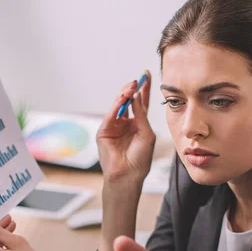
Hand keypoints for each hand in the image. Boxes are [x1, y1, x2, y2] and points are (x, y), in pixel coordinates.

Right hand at [97, 71, 155, 185]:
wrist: (129, 175)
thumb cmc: (140, 159)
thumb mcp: (147, 134)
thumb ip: (142, 116)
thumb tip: (137, 97)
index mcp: (137, 124)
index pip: (140, 102)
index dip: (143, 89)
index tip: (147, 74)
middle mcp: (125, 123)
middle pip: (128, 101)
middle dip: (132, 89)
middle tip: (138, 79)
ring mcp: (113, 126)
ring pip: (118, 105)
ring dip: (124, 94)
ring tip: (132, 86)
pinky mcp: (104, 131)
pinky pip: (111, 114)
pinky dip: (117, 105)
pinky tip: (124, 98)